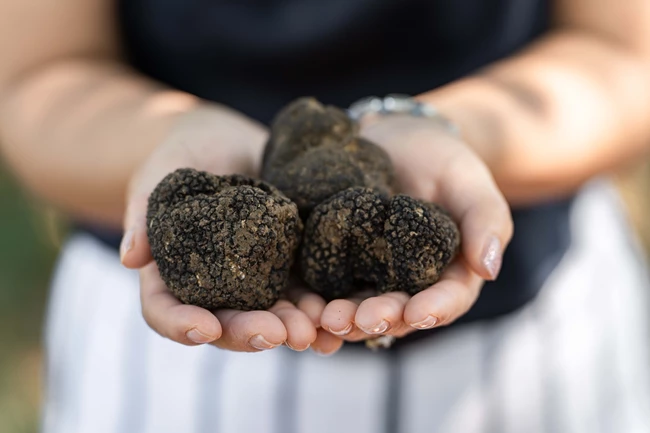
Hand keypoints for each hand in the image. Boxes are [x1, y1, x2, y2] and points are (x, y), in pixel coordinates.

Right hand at [120, 105, 341, 353]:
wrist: (229, 142)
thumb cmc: (184, 154)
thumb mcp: (160, 174)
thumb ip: (145, 212)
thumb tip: (131, 258)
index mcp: (169, 272)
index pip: (164, 310)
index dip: (180, 324)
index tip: (204, 328)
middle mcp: (212, 286)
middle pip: (223, 323)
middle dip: (250, 332)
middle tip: (278, 334)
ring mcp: (251, 279)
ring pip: (268, 316)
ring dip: (291, 327)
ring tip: (314, 330)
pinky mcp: (286, 264)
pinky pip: (301, 292)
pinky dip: (318, 306)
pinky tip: (337, 313)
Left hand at [320, 115, 512, 340]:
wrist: (394, 138)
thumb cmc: (440, 159)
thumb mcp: (467, 181)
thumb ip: (485, 219)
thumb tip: (489, 269)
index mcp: (448, 273)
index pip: (447, 299)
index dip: (434, 309)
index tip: (417, 313)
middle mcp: (408, 283)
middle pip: (398, 312)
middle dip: (380, 318)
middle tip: (361, 320)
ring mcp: (370, 275)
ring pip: (358, 307)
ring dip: (343, 319)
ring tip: (327, 319)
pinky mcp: (335, 261)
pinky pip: (325, 287)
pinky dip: (314, 301)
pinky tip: (302, 306)